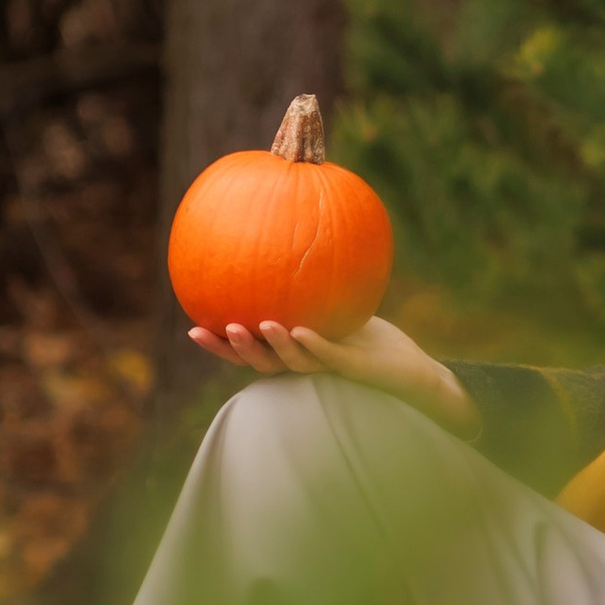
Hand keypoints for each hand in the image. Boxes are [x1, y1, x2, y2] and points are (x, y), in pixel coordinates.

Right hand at [187, 309, 478, 438]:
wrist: (413, 370)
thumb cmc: (374, 337)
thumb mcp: (339, 303)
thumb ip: (312, 283)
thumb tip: (289, 234)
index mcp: (294, 353)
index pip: (249, 353)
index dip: (220, 347)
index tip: (191, 328)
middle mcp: (306, 364)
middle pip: (261, 363)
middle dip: (235, 350)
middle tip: (212, 329)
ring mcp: (328, 367)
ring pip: (291, 361)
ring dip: (270, 346)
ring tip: (254, 325)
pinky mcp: (353, 367)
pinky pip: (328, 355)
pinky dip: (312, 344)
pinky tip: (299, 329)